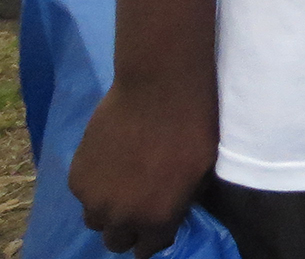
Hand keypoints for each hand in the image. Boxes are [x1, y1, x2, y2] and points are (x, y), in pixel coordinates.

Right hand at [70, 81, 217, 256]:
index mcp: (157, 219)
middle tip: (140, 201)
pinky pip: (84, 194)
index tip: (158, 221)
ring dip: (108, 209)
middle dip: (129, 227)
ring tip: (122, 182)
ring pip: (96, 219)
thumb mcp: (203, 170)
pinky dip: (95, 185)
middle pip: (118, 240)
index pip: (149, 249)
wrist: (159, 87)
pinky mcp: (77, 177)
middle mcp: (121, 217)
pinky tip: (110, 161)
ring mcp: (94, 198)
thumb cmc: (194, 124)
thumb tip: (174, 209)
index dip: (155, 236)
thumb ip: (182, 200)